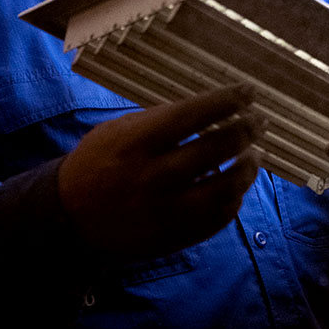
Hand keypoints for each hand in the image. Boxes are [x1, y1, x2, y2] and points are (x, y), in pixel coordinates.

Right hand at [58, 85, 264, 261]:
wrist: (68, 220)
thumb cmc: (96, 165)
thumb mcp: (117, 131)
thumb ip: (160, 122)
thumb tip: (210, 111)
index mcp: (137, 143)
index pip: (194, 114)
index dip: (227, 101)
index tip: (248, 92)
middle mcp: (155, 176)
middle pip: (218, 148)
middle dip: (247, 130)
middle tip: (259, 122)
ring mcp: (167, 210)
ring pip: (228, 187)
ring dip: (249, 167)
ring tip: (254, 155)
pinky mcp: (175, 237)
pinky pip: (220, 217)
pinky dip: (235, 199)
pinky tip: (236, 186)